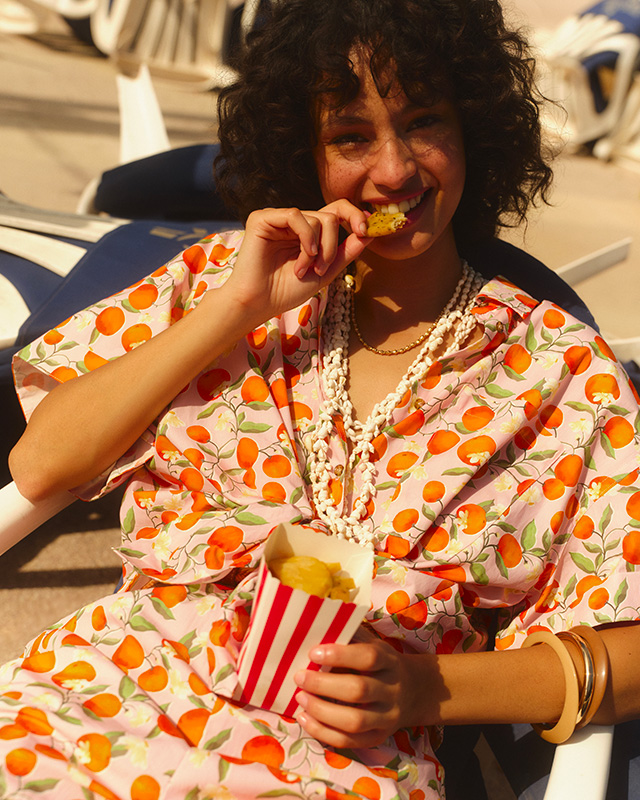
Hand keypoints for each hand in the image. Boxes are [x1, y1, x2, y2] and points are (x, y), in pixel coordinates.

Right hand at [224, 200, 370, 324]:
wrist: (258, 303)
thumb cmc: (286, 291)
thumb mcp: (325, 273)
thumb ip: (345, 252)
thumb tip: (370, 232)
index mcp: (308, 233)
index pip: (336, 211)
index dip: (354, 215)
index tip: (366, 230)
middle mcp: (294, 223)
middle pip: (330, 217)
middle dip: (332, 246)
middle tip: (322, 270)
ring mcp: (278, 219)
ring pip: (316, 218)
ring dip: (317, 249)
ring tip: (304, 270)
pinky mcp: (263, 218)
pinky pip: (295, 215)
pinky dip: (305, 238)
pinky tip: (301, 258)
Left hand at [293, 627, 415, 748]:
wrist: (414, 692)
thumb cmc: (382, 663)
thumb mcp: (374, 644)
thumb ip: (351, 637)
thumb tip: (319, 626)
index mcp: (390, 662)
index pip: (368, 658)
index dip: (340, 655)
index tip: (313, 652)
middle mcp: (392, 691)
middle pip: (359, 690)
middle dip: (323, 685)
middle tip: (299, 677)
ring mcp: (387, 718)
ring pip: (354, 721)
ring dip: (321, 711)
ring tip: (300, 698)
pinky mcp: (378, 737)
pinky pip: (349, 741)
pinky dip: (323, 732)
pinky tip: (304, 718)